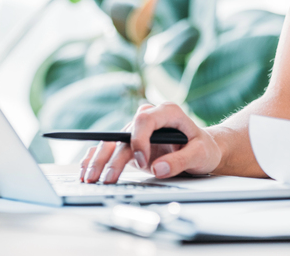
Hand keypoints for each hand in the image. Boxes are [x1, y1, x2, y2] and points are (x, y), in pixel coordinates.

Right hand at [78, 102, 221, 183]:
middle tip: (104, 177)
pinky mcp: (132, 145)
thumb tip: (158, 169)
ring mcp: (138, 131)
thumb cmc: (203, 148)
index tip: (143, 163)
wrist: (203, 149)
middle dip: (111, 156)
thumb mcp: (200, 154)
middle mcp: (149, 118)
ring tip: (89, 178)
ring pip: (113, 143)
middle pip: (124, 133)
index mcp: (167, 112)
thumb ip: (181, 161)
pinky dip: (98, 159)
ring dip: (99, 160)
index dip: (139, 140)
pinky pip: (111, 149)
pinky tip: (86, 169)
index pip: (144, 120)